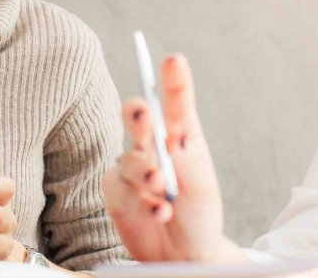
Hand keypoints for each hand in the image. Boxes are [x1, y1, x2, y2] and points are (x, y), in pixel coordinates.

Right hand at [102, 54, 245, 262]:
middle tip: (146, 118)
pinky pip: (120, 190)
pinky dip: (141, 202)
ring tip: (162, 189)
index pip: (176, 105)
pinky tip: (158, 211)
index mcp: (180, 137)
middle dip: (138, 115)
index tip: (174, 61)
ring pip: (129, 160)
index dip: (174, 82)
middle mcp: (152, 146)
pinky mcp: (116, 193)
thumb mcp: (202, 186)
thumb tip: (171, 135)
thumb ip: (187, 160)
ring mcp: (131, 169)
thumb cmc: (198, 214)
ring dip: (145, 174)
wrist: (184, 255)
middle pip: (137, 118)